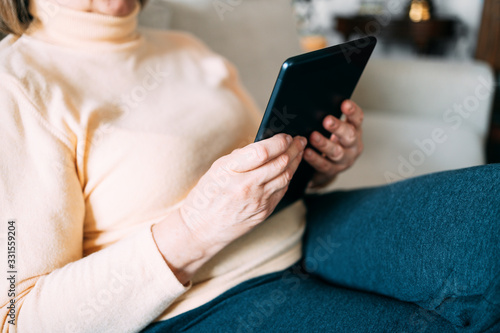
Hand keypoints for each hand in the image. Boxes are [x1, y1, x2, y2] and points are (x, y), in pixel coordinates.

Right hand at [180, 134, 306, 247]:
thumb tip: (266, 144)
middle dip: (293, 148)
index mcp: (230, 171)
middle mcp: (246, 186)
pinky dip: (288, 177)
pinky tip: (290, 169)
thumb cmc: (207, 195)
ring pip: (285, 176)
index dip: (278, 141)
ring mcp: (257, 201)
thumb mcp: (218, 169)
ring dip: (295, 161)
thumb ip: (242, 157)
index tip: (285, 135)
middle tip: (300, 140)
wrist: (201, 228)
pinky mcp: (264, 212)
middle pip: (279, 163)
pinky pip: (282, 190)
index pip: (262, 151)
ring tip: (299, 151)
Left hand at [304, 100, 363, 188]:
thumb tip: (313, 104)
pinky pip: (323, 165)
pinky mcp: (332, 171)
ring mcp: (344, 160)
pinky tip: (306, 152)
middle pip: (349, 135)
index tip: (344, 103)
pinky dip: (314, 158)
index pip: (357, 119)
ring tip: (313, 136)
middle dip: (338, 128)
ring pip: (336, 152)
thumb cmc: (330, 142)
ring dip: (324, 144)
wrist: (328, 168)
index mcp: (354, 131)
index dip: (352, 111)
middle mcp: (353, 146)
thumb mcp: (334, 130)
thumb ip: (329, 119)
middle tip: (327, 120)